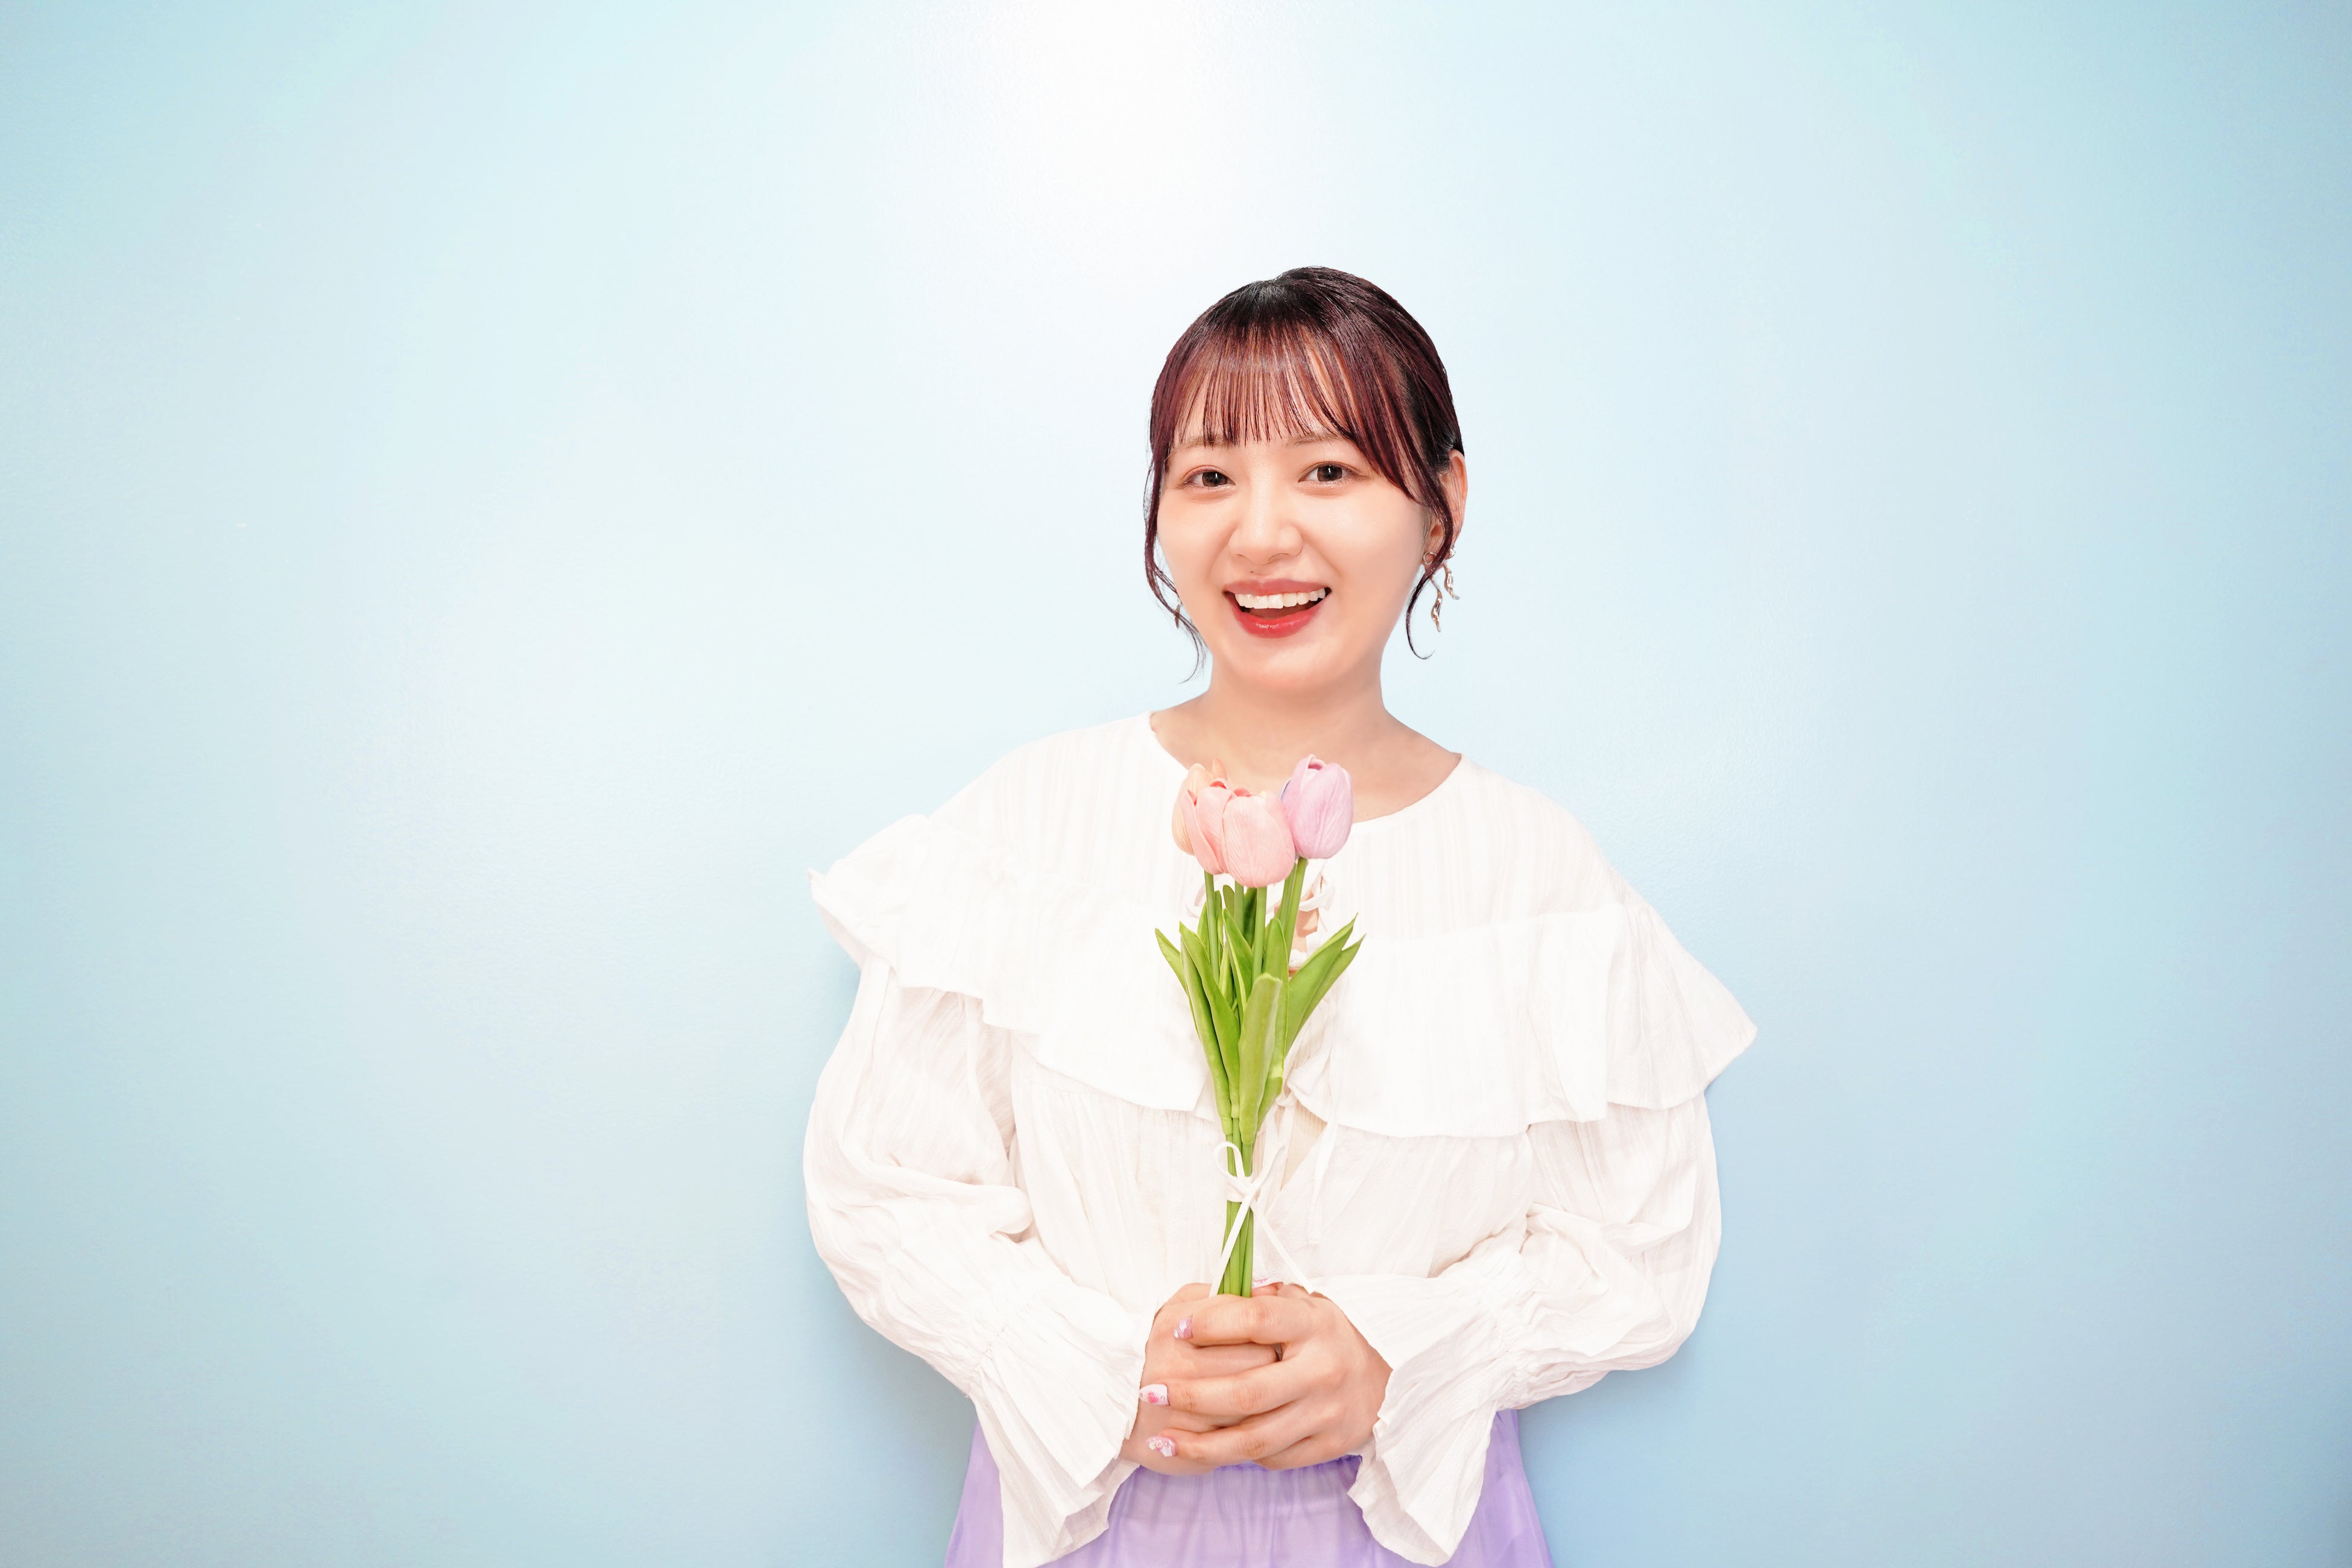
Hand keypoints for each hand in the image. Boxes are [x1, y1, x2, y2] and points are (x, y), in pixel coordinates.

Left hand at [1145, 1282, 1391, 1470]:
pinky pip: (1274, 1458)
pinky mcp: (1330, 1445)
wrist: (1388, 1375)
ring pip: (1255, 1439)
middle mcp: (1322, 1370)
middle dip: (1191, 1396)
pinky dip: (1237, 1456)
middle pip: (1246, 1392)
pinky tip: (1206, 1450)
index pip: (1256, 1321)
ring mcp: (1328, 1413)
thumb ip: (1262, 1300)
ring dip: (1201, 1444)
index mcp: (1313, 1325)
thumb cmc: (1326, 1335)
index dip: (1212, 1323)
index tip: (1176, 1329)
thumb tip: (1213, 1291)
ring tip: (1162, 1441)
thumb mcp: (1304, 1304)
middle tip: (1150, 1392)